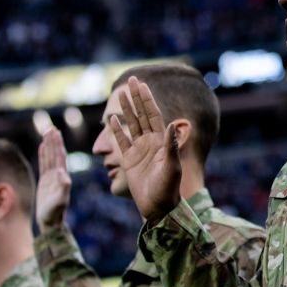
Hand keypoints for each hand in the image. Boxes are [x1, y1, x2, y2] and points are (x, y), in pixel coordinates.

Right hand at [36, 127, 70, 229]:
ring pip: (49, 158)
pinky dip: (43, 155)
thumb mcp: (60, 201)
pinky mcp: (45, 182)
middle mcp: (58, 175)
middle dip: (53, 142)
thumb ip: (63, 187)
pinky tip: (42, 147)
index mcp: (62, 176)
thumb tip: (62, 173)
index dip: (57, 145)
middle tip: (52, 129)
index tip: (55, 133)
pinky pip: (43, 164)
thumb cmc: (55, 213)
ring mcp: (51, 177)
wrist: (51, 222)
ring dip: (48, 146)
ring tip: (47, 134)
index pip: (59, 157)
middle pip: (55, 154)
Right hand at [110, 77, 181, 225]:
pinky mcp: (129, 161)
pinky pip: (122, 142)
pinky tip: (112, 119)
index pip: (153, 114)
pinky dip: (117, 130)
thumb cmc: (168, 188)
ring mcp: (140, 150)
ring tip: (120, 94)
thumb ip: (171, 145)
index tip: (142, 84)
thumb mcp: (172, 166)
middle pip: (142, 114)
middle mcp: (151, 142)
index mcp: (162, 140)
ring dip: (126, 109)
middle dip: (136, 97)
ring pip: (131, 125)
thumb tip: (174, 122)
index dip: (147, 99)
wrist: (158, 207)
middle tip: (131, 80)